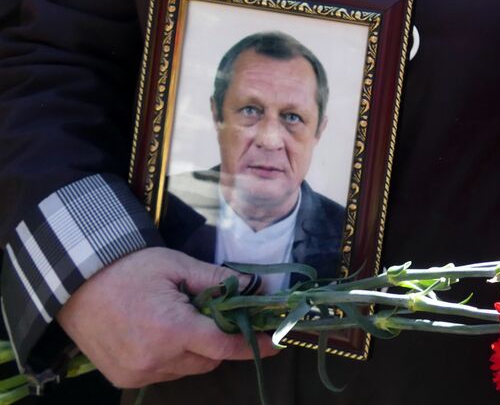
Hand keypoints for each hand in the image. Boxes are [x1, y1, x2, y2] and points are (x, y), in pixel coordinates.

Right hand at [56, 247, 276, 387]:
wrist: (76, 282)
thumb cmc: (130, 268)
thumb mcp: (179, 266)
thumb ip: (218, 281)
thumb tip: (254, 288)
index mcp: (172, 329)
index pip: (225, 346)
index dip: (253, 345)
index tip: (276, 343)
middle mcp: (156, 359)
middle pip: (209, 359)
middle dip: (218, 338)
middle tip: (211, 312)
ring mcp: (138, 373)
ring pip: (188, 368)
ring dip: (195, 349)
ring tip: (178, 318)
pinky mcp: (125, 379)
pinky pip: (165, 373)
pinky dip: (172, 358)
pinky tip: (160, 333)